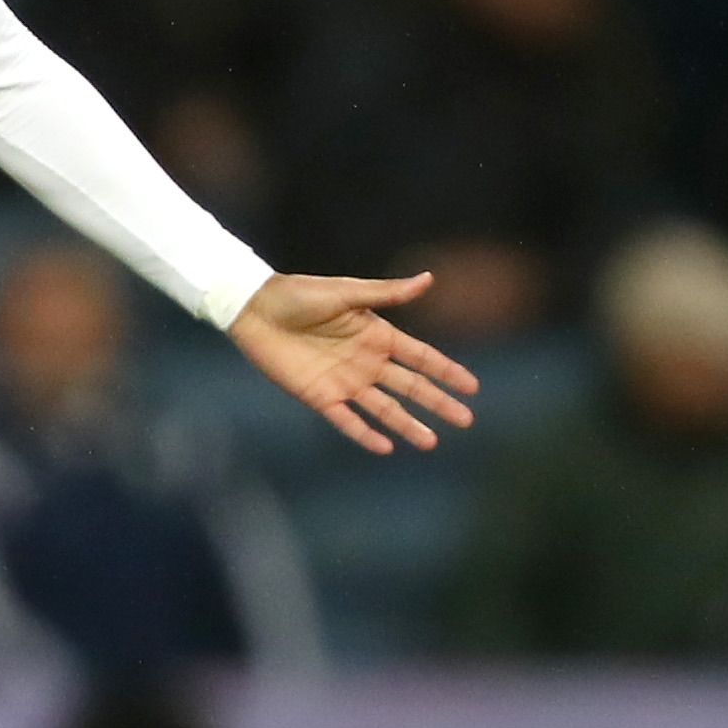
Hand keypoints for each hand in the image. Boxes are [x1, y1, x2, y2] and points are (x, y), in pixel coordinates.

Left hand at [226, 271, 479, 456]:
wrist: (256, 309)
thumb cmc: (300, 294)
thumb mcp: (346, 292)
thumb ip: (387, 293)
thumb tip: (429, 279)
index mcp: (377, 334)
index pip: (421, 357)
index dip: (446, 371)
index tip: (472, 387)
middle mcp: (366, 362)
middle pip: (410, 387)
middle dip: (438, 403)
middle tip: (466, 421)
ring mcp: (345, 382)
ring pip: (384, 409)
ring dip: (408, 425)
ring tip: (432, 443)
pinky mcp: (320, 396)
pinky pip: (346, 420)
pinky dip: (364, 434)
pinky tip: (385, 448)